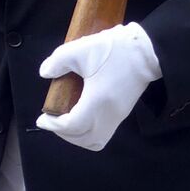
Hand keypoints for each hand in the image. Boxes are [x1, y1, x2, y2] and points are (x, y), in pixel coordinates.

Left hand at [35, 23, 160, 151]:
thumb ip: (58, 61)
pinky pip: (103, 135)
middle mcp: (108, 115)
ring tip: (66, 124)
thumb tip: (45, 72)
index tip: (42, 118)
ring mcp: (117, 117)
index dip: (53, 125)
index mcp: (97, 102)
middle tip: (51, 121)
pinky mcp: (122, 114)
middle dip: (63, 134)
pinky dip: (89, 135)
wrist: (147, 51)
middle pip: (83, 139)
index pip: (72, 126)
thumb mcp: (81, 49)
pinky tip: (81, 119)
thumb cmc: (114, 50)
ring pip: (95, 141)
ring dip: (77, 137)